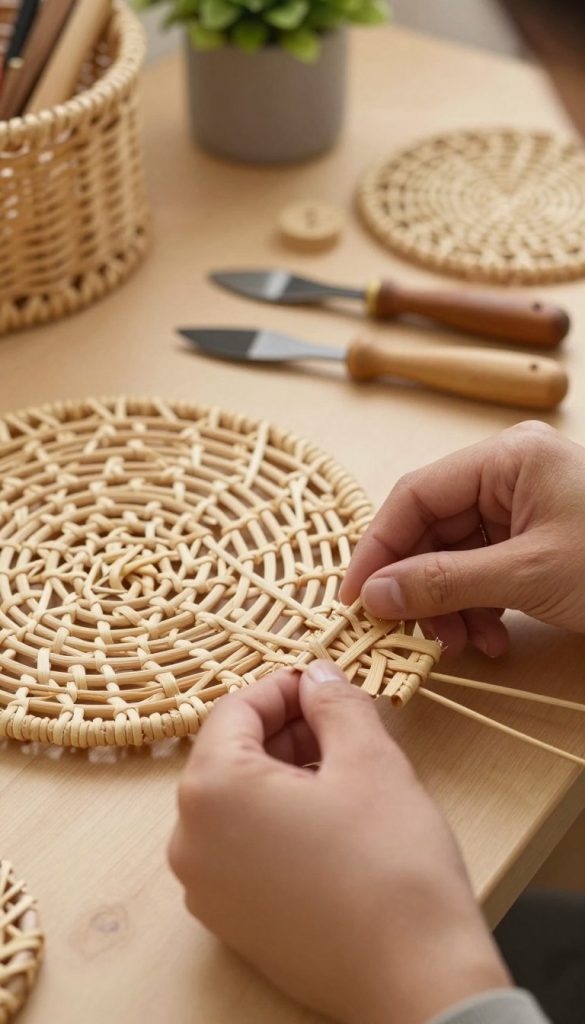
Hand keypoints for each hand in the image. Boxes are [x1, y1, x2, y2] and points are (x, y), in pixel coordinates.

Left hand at [169, 663, 508, 1023]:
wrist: (416, 980)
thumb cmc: (391, 864)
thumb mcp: (370, 759)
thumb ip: (335, 702)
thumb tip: (318, 676)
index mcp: (211, 791)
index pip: (235, 710)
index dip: (284, 688)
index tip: (324, 685)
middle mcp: (190, 841)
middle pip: (231, 757)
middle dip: (285, 732)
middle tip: (342, 724)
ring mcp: (206, 890)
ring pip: (238, 804)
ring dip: (284, 775)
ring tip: (344, 772)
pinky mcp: (231, 924)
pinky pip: (242, 849)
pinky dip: (277, 822)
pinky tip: (331, 823)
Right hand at [340, 421, 584, 656]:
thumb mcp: (529, 573)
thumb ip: (447, 582)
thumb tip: (376, 594)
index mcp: (506, 458)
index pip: (416, 496)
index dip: (378, 548)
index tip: (355, 598)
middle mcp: (508, 474)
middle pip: (433, 529)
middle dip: (422, 588)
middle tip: (408, 633)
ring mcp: (523, 506)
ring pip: (457, 557)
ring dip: (452, 606)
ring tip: (465, 645)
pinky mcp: (536, 539)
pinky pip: (486, 570)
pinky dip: (481, 607)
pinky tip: (492, 640)